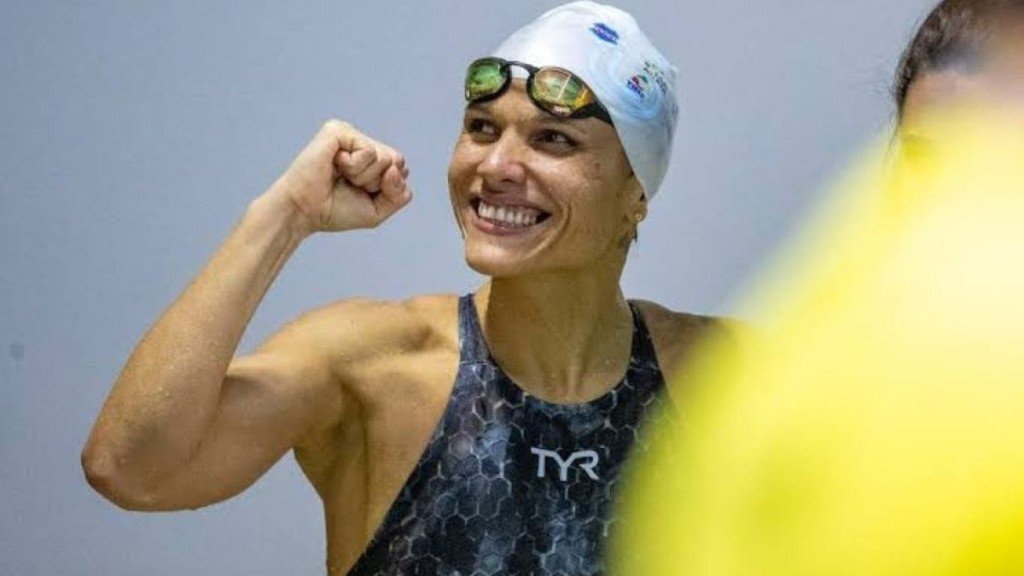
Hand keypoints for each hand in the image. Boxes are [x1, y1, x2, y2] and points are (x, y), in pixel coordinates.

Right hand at [268, 119, 411, 233]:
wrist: (304, 211)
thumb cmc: (334, 209)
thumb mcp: (378, 210)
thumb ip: (399, 195)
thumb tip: (395, 168)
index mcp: (371, 158)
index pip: (401, 170)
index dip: (386, 189)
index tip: (360, 193)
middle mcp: (362, 143)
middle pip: (398, 161)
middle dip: (377, 183)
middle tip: (350, 184)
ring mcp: (351, 135)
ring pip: (385, 157)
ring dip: (364, 177)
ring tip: (340, 176)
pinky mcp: (339, 130)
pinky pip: (368, 151)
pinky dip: (354, 167)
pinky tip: (335, 166)